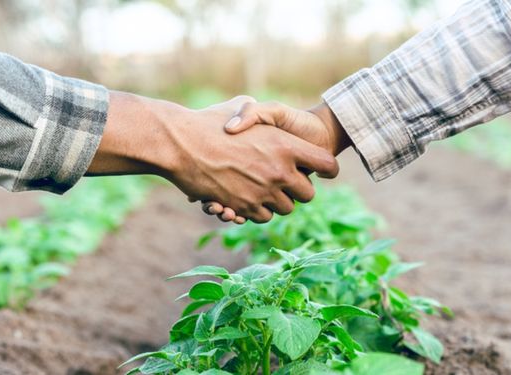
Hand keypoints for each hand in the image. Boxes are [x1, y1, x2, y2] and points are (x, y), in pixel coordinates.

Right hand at [88, 92, 338, 222]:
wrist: (181, 144)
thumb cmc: (209, 122)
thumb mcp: (241, 107)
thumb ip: (259, 111)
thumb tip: (265, 113)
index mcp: (286, 145)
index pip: (327, 165)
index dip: (328, 169)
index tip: (323, 171)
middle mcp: (279, 171)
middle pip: (308, 194)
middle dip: (300, 190)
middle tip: (287, 181)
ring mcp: (263, 191)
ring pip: (286, 209)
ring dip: (278, 201)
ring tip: (264, 188)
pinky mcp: (244, 206)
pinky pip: (263, 217)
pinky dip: (258, 210)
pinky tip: (247, 197)